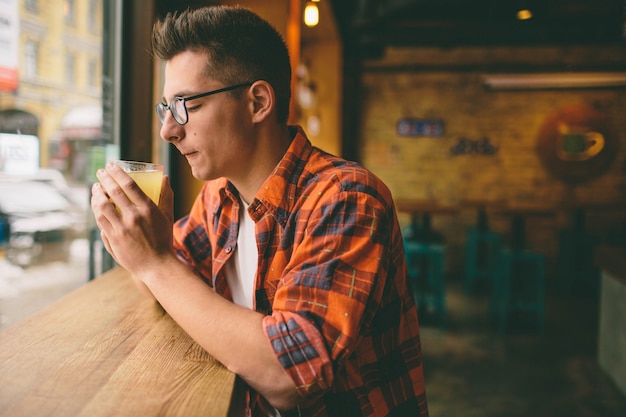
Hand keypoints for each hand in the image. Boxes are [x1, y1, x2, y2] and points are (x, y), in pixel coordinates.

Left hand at [90, 162, 175, 282]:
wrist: (156, 266)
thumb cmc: (163, 240)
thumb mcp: (168, 216)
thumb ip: (166, 195)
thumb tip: (164, 177)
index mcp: (148, 209)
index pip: (129, 184)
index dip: (117, 172)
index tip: (111, 165)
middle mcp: (134, 217)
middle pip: (113, 192)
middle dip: (104, 178)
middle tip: (100, 171)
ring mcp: (122, 229)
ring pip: (102, 206)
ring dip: (96, 193)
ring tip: (96, 187)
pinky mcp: (113, 239)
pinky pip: (100, 220)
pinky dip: (96, 209)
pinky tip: (96, 204)